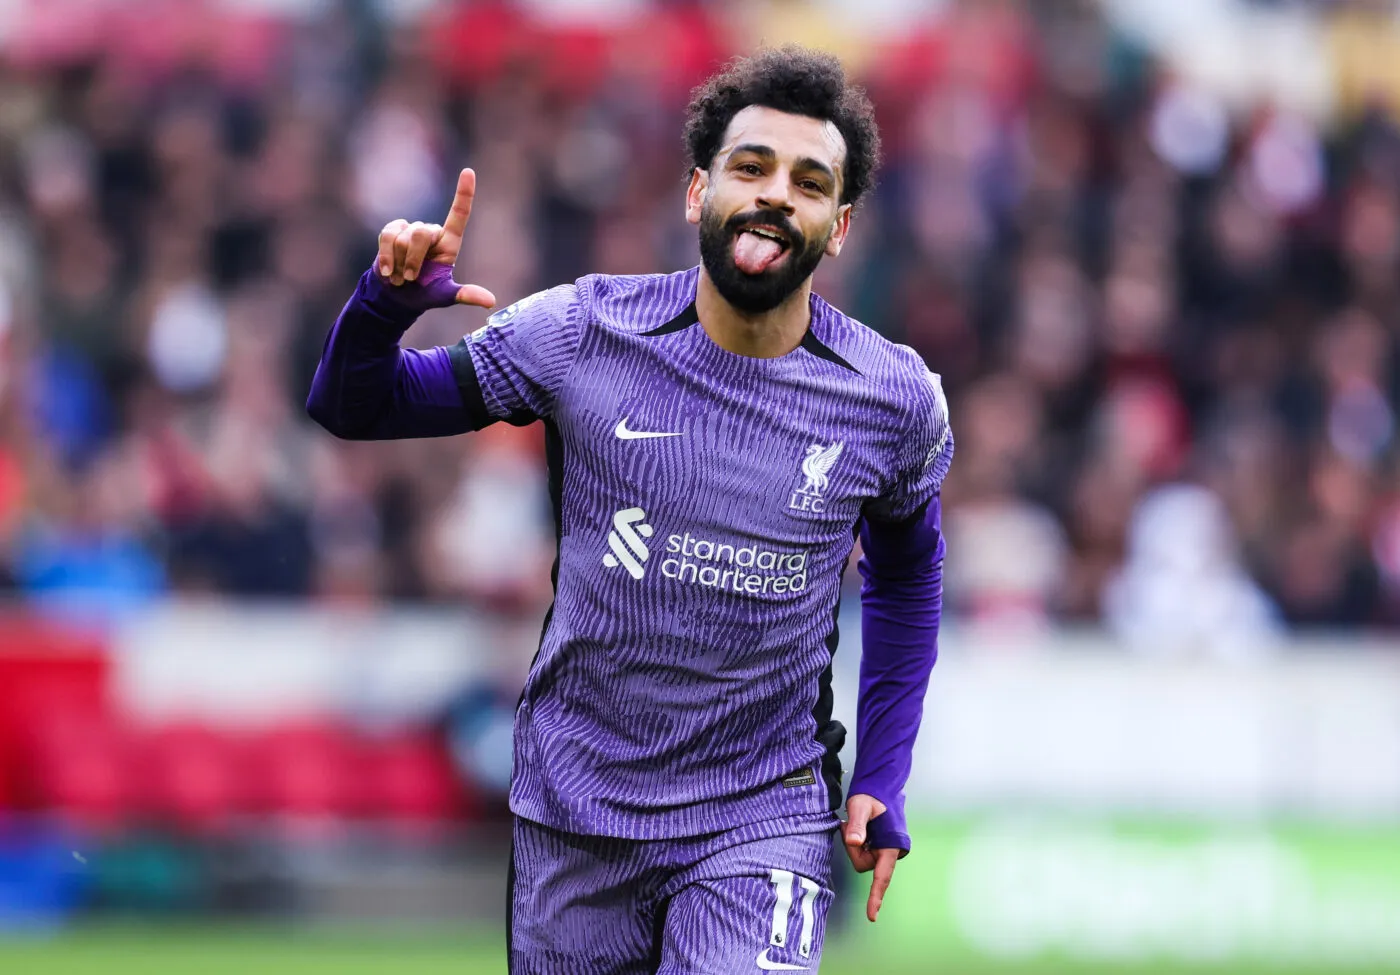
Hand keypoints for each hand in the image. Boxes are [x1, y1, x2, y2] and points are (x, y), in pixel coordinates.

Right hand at [376, 167, 495, 307]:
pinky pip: (387, 236)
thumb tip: (491, 301)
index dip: (464, 193)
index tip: (468, 172)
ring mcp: (411, 229)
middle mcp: (432, 231)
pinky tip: (387, 271)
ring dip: (400, 262)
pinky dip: (386, 256)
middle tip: (411, 278)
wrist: (397, 297)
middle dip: (413, 260)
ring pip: (403, 237)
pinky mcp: (392, 231)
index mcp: (450, 242)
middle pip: (421, 233)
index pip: (459, 213)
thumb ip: (465, 295)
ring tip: (401, 276)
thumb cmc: (425, 294)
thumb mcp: (445, 295)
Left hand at [842, 793, 898, 922]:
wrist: (879, 787)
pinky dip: (854, 842)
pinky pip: (860, 853)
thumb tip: (853, 842)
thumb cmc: (871, 796)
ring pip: (860, 859)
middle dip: (852, 849)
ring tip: (852, 824)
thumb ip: (857, 824)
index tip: (871, 916)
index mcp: (891, 845)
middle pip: (863, 864)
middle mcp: (889, 851)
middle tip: (848, 825)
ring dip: (852, 844)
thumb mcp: (860, 806)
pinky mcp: (877, 848)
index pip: (882, 876)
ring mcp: (883, 851)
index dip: (875, 896)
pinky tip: (855, 829)